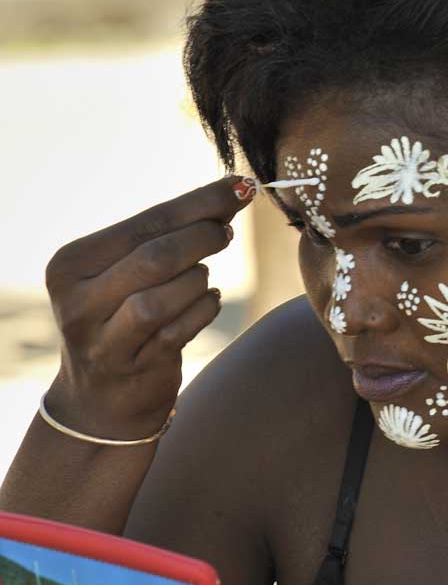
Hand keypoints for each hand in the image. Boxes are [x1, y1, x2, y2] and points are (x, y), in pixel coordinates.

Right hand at [43, 175, 257, 439]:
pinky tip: (208, 302)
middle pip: (155, 256)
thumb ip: (170, 233)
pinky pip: (180, 329)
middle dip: (202, 237)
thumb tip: (234, 190)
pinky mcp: (131, 368)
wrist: (101, 398)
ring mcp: (101, 339)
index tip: (239, 186)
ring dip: (199, 280)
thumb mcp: (129, 271)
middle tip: (227, 232)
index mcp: (71, 264)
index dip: (198, 203)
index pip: (144, 223)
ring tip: (203, 278)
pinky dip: (204, 310)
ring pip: (166, 295)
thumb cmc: (123, 316)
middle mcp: (77, 301)